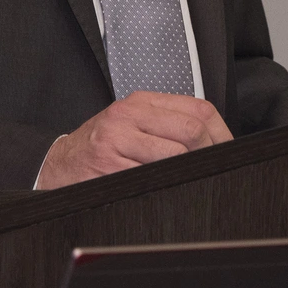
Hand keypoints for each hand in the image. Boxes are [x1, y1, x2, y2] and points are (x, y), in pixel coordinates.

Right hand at [35, 92, 232, 188]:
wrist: (58, 163)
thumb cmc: (100, 145)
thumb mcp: (131, 123)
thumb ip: (166, 123)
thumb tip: (213, 141)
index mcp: (141, 101)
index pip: (197, 108)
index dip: (221, 132)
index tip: (229, 150)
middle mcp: (129, 114)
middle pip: (190, 129)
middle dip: (209, 153)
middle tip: (214, 168)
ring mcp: (117, 139)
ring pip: (174, 155)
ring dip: (188, 171)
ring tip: (190, 178)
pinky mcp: (108, 165)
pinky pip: (150, 176)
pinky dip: (164, 183)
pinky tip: (165, 186)